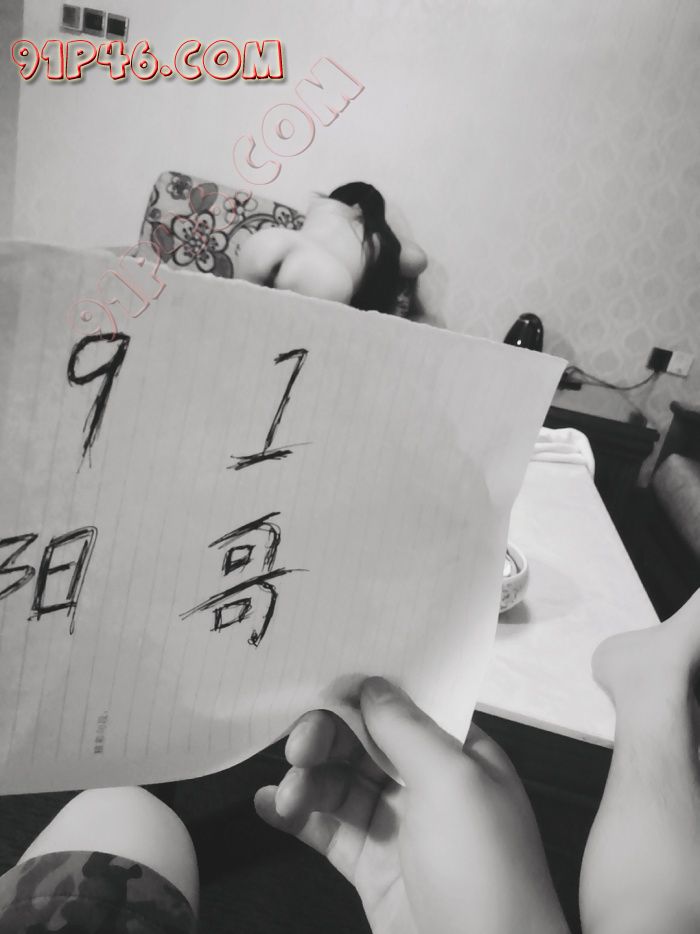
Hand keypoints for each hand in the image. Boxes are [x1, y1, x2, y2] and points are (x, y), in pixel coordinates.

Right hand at [254, 677, 569, 933]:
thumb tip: (373, 686)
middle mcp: (429, 787)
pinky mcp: (372, 869)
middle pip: (364, 744)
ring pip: (340, 784)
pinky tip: (271, 806)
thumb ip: (407, 729)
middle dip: (327, 739)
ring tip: (290, 798)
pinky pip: (327, 830)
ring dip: (307, 781)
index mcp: (460, 756)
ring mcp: (398, 829)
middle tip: (298, 748)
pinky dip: (297, 816)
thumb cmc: (488, 876)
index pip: (405, 709)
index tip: (324, 689)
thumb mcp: (453, 783)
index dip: (363, 697)